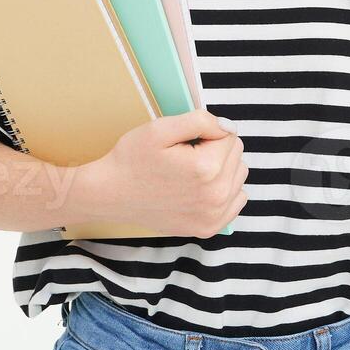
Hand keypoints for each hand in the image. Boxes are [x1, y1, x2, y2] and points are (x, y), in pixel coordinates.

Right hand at [79, 109, 248, 238]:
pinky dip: (224, 191)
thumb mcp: (160, 128)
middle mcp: (215, 196)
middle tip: (185, 157)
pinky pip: (236, 201)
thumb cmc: (132, 159)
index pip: (230, 136)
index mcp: (206, 168)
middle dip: (215, 150)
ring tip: (191, 172)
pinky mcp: (208, 228)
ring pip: (238, 176)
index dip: (207, 134)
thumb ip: (201, 121)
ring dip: (222, 169)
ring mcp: (213, 216)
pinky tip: (200, 189)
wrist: (111, 195)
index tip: (185, 143)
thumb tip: (229, 127)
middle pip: (237, 155)